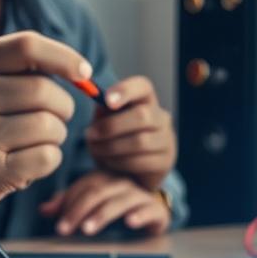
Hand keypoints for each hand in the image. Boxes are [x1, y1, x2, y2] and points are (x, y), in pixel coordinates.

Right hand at [0, 31, 91, 208]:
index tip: (84, 72)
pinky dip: (50, 158)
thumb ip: (26, 64)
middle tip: (52, 115)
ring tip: (37, 137)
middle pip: (44, 91)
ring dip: (57, 133)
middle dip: (62, 105)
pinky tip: (30, 158)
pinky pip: (47, 157)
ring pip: (50, 126)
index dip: (65, 57)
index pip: (27, 47)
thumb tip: (83, 73)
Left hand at [39, 170, 170, 236]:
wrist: (156, 211)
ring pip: (119, 201)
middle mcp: (122, 183)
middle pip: (98, 192)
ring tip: (88, 229)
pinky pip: (149, 210)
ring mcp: (141, 195)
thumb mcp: (93, 204)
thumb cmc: (118, 207)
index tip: (59, 226)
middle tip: (65, 230)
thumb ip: (69, 205)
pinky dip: (140, 215)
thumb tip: (43, 210)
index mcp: (104, 179)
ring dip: (102, 214)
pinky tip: (130, 223)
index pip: (84, 187)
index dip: (68, 204)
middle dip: (79, 211)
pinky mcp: (156, 210)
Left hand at [85, 76, 176, 190]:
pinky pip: (140, 161)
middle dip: (111, 126)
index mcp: (146, 100)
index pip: (143, 86)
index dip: (126, 90)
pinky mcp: (164, 162)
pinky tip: (109, 162)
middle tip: (90, 135)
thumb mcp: (106, 121)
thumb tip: (101, 102)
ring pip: (140, 141)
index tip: (107, 100)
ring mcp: (166, 140)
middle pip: (142, 115)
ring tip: (95, 150)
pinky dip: (119, 162)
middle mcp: (161, 117)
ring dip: (111, 147)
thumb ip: (103, 111)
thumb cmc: (115, 139)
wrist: (129, 171)